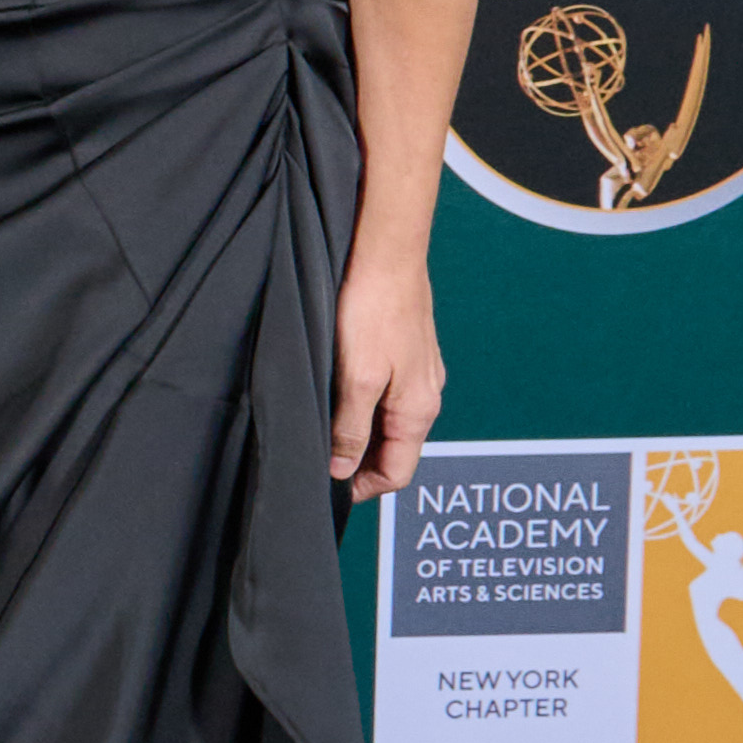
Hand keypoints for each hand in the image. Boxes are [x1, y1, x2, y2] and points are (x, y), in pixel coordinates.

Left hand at [329, 244, 443, 500]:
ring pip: (388, 420)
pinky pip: (387, 392)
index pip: (397, 473)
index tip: (327, 489)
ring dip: (358, 431)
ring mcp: (418, 372)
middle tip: (317, 460)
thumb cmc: (373, 310)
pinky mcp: (406, 351)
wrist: (386, 253)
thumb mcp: (356, 378)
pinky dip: (363, 403)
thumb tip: (341, 470)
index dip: (362, 487)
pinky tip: (337, 391)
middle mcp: (425, 396)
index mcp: (418, 411)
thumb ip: (350, 428)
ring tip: (321, 427)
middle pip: (394, 449)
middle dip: (359, 462)